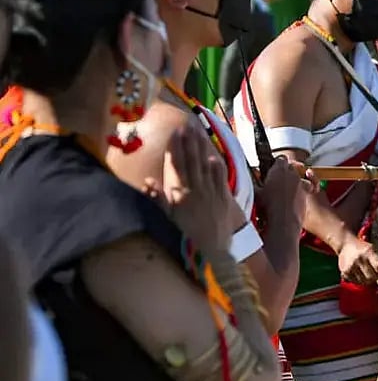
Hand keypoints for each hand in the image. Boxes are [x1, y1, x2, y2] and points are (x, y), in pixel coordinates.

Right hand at [143, 126, 233, 255]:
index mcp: (180, 195)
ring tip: (198, 134)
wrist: (212, 254)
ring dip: (202, 149)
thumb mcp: (165, 221)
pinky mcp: (225, 199)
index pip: (176, 166)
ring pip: (205, 166)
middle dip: (188, 143)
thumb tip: (148, 181)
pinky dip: (217, 167)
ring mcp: (212, 194)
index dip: (174, 149)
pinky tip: (214, 156)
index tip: (173, 134)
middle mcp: (196, 191)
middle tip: (185, 126)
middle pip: (191, 162)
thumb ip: (156, 200)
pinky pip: (221, 179)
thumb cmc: (184, 238)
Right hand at [257, 156, 314, 230]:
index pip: (280, 159)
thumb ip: (254, 181)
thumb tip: (249, 177)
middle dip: (285, 172)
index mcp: (279, 170)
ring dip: (294, 181)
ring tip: (286, 189)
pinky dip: (300, 191)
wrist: (283, 220)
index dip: (276, 163)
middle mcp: (292, 174)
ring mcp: (301, 184)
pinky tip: (293, 198)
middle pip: (290, 167)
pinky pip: (305, 188)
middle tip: (276, 180)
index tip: (272, 169)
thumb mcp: (255, 192)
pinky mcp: (306, 194)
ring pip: (299, 178)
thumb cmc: (268, 206)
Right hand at [337, 234, 377, 284]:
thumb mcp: (373, 249)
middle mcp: (359, 259)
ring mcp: (351, 266)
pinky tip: (360, 275)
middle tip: (377, 277)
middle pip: (371, 276)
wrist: (345, 245)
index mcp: (368, 251)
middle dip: (376, 279)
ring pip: (364, 282)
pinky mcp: (345, 271)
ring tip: (368, 275)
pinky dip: (359, 281)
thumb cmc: (361, 248)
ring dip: (368, 281)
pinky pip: (355, 282)